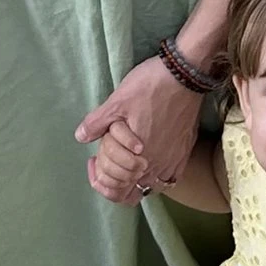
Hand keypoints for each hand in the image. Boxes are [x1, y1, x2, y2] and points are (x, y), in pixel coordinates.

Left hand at [76, 53, 200, 195]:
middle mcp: (158, 167)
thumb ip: (97, 123)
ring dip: (133, 178)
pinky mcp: (184, 153)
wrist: (185, 74)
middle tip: (105, 155)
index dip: (99, 179)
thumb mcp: (117, 101)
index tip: (93, 159)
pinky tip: (146, 157)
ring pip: (150, 186)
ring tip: (123, 158)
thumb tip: (80, 137)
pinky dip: (154, 174)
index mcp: (139, 159)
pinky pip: (169, 178)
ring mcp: (174, 162)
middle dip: (112, 176)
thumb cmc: (150, 86)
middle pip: (131, 192)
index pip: (116, 190)